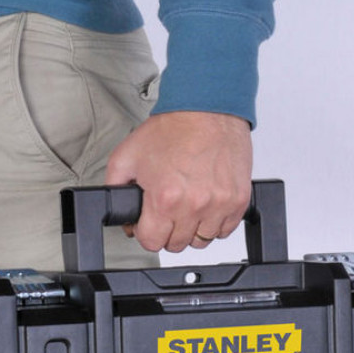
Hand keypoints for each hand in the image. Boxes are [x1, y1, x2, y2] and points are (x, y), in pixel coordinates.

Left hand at [104, 110, 252, 252]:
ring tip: (187, 206)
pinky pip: (226, 230)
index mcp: (165, 198)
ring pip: (202, 240)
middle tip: (167, 210)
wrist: (207, 108)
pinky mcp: (238, 200)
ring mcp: (219, 204)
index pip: (152, 242)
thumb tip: (122, 216)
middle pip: (177, 244)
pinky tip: (206, 204)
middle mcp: (194, 204)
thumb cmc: (172, 129)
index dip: (146, 233)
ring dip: (192, 228)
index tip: (149, 223)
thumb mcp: (126, 157)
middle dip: (168, 230)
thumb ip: (115, 189)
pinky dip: (215, 222)